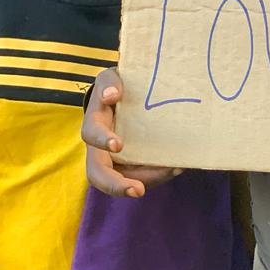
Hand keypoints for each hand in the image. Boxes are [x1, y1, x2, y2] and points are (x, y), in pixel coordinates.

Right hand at [82, 68, 182, 198]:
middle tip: (137, 191)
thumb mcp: (111, 78)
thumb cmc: (117, 87)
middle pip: (98, 174)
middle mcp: (101, 148)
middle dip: (116, 185)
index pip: (90, 135)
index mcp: (95, 124)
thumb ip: (109, 82)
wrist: (128, 98)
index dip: (101, 140)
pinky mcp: (134, 165)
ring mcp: (117, 160)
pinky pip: (145, 176)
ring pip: (127, 179)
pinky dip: (161, 174)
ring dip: (149, 180)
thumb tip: (112, 95)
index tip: (118, 144)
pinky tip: (178, 165)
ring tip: (173, 169)